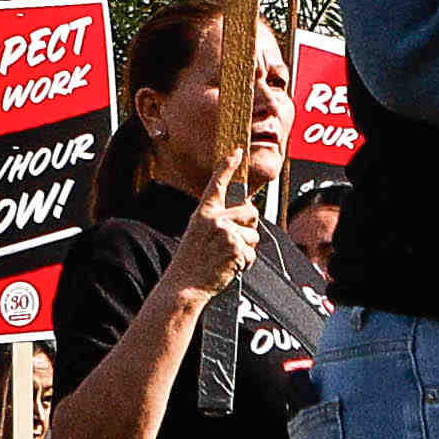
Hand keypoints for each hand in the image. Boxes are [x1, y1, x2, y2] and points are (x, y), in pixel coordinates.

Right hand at [165, 148, 272, 299]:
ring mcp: (227, 233)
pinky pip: (252, 254)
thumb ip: (216, 221)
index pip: (217, 184)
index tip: (236, 153)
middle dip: (250, 226)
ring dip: (247, 248)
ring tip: (227, 257)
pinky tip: (229, 267)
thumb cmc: (190, 262)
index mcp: (203, 213)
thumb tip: (244, 215)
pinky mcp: (237, 249)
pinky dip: (245, 264)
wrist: (184, 286)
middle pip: (251, 212)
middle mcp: (215, 219)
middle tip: (237, 240)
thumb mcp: (197, 233)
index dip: (227, 166)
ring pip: (254, 235)